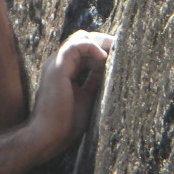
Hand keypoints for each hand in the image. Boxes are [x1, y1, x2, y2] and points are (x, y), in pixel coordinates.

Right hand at [31, 31, 114, 159]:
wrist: (49, 136)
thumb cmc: (66, 122)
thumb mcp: (87, 97)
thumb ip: (94, 82)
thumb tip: (110, 71)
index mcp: (64, 70)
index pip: (84, 49)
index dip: (103, 50)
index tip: (121, 54)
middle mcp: (58, 63)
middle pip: (83, 39)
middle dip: (104, 41)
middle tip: (123, 47)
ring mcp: (56, 63)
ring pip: (80, 38)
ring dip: (100, 42)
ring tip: (116, 50)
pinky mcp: (57, 67)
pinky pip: (76, 45)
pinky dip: (92, 47)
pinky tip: (104, 58)